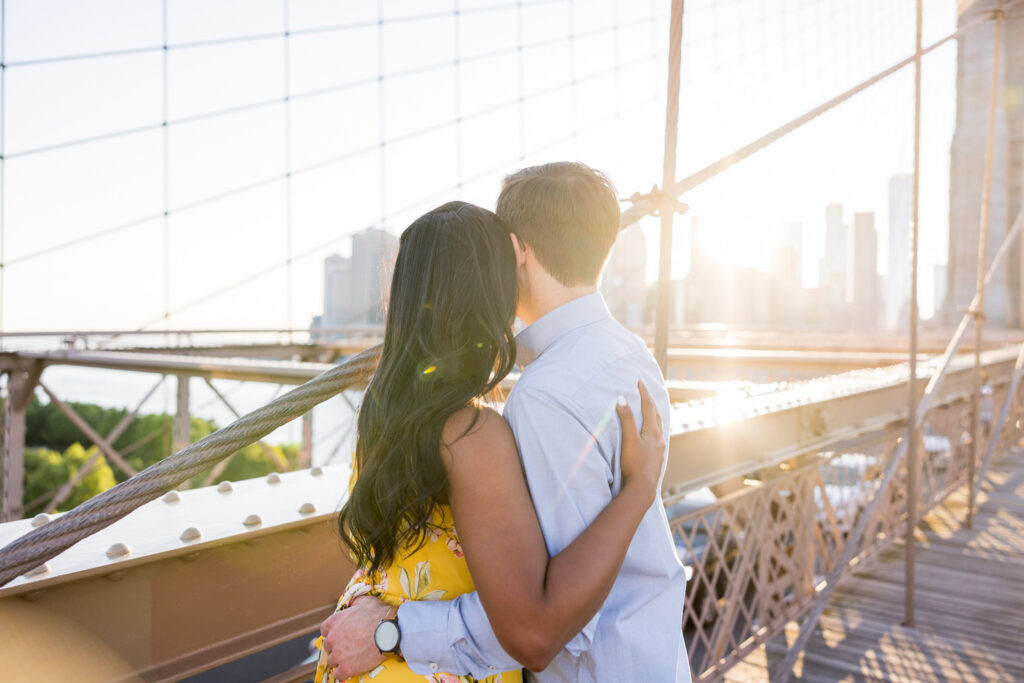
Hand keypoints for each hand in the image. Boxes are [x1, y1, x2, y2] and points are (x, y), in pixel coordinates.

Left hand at [319, 595, 394, 678]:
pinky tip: (353, 668)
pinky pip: (338, 674)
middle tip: (350, 646)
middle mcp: (332, 639)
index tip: (341, 635)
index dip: (333, 633)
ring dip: (340, 660)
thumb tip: (352, 604)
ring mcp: (338, 655)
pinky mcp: (346, 668)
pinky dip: (344, 672)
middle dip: (337, 646)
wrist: (390, 632)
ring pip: (332, 661)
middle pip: (328, 646)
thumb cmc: (379, 615)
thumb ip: (354, 603)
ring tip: (353, 657)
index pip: (324, 630)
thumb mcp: (365, 601)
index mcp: (334, 622)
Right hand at [616, 379, 665, 503]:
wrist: (642, 488)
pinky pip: (658, 437)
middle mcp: (660, 439)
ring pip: (659, 427)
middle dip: (651, 402)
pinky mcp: (657, 458)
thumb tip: (622, 399)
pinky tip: (653, 435)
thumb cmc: (634, 464)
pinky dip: (655, 429)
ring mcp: (660, 449)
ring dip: (654, 415)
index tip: (640, 381)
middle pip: (656, 415)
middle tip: (646, 392)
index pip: (648, 407)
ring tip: (651, 410)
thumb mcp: (628, 439)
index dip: (644, 393)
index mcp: (653, 432)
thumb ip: (626, 419)